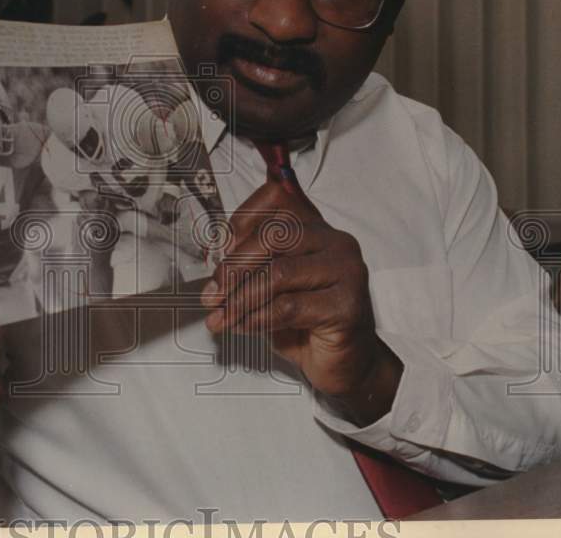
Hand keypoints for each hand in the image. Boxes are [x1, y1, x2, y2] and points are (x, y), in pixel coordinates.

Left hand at [201, 180, 401, 425]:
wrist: (344, 362)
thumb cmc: (305, 320)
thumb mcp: (270, 285)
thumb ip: (248, 268)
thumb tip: (213, 272)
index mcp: (315, 226)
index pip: (274, 199)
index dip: (240, 223)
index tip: (217, 254)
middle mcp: (335, 241)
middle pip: (274, 236)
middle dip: (234, 267)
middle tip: (213, 294)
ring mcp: (346, 271)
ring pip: (279, 273)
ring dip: (241, 298)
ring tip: (222, 316)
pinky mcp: (347, 305)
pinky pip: (289, 307)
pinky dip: (258, 318)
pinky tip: (244, 326)